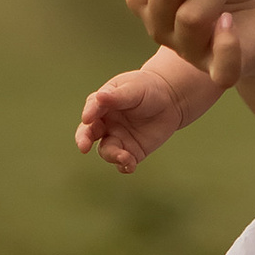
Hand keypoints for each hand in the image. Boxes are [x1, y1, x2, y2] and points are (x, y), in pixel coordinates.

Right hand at [75, 65, 190, 174]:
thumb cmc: (147, 88)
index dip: (89, 114)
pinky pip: (123, 163)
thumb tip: (99, 96)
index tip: (88, 118)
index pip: (91, 111)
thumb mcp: (133, 88)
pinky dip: (124, 166)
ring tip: (124, 156)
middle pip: (89, 134)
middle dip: (84, 140)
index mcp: (103, 105)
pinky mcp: (132, 152)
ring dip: (112, 155)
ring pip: (107, 151)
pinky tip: (130, 165)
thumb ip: (117, 96)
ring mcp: (118, 139)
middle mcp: (106, 124)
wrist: (170, 100)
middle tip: (83, 146)